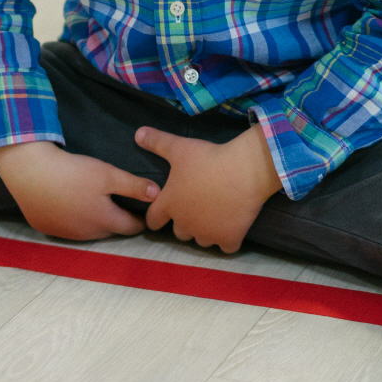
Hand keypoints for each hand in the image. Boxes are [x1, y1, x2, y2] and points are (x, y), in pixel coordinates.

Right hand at [0, 139, 160, 241]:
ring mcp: (64, 233)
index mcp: (104, 221)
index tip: (145, 215)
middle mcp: (86, 234)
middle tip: (121, 206)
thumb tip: (158, 195)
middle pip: (109, 230)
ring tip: (95, 205)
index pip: (131, 227)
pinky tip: (69, 205)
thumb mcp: (108, 174)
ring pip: (87, 231)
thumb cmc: (73, 172)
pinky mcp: (46, 228)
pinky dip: (72, 220)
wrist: (29, 172)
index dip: (140, 221)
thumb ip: (134, 186)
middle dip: (117, 221)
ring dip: (94, 222)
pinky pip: (67, 228)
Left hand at [139, 125, 281, 253]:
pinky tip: (232, 227)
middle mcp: (185, 224)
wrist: (244, 170)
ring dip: (205, 231)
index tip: (162, 214)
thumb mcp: (179, 148)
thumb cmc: (208, 159)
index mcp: (169, 205)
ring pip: (201, 241)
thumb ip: (157, 142)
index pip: (153, 220)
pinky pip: (225, 248)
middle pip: (179, 233)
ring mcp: (208, 234)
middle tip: (196, 207)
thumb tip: (137, 133)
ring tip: (214, 215)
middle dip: (184, 223)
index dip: (156, 217)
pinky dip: (228, 240)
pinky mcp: (229, 239)